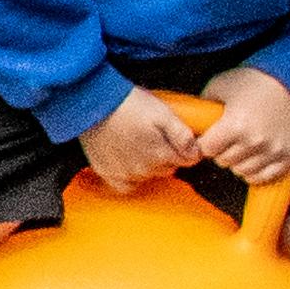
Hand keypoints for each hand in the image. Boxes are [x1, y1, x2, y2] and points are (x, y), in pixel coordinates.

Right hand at [78, 92, 197, 189]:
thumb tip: (196, 152)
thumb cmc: (128, 105)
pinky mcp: (107, 172)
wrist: (92, 103)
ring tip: (139, 142)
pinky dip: (130, 177)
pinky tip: (128, 162)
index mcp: (161, 154)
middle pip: (167, 169)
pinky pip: (126, 185)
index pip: (187, 160)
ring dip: (148, 163)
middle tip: (156, 135)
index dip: (185, 147)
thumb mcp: (163, 113)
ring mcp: (124, 173)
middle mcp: (144, 169)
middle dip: (166, 155)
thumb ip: (183, 135)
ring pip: (148, 175)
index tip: (176, 137)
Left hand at [193, 69, 289, 183]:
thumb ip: (202, 108)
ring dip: (238, 162)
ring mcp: (274, 150)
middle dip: (221, 151)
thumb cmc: (252, 82)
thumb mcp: (219, 86)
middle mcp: (256, 141)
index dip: (204, 143)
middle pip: (224, 162)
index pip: (207, 150)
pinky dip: (257, 171)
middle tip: (226, 139)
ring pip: (243, 171)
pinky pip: (265, 177)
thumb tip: (188, 123)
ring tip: (241, 146)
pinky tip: (253, 158)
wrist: (288, 81)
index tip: (207, 137)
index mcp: (236, 125)